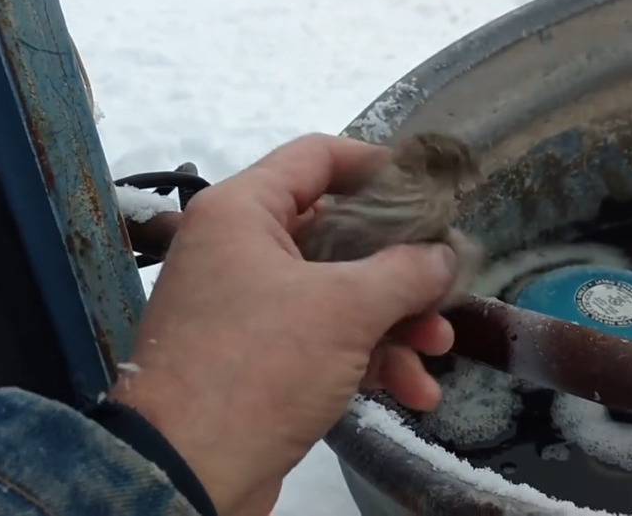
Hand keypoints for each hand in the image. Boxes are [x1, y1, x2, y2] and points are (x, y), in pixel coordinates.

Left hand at [110, 134, 458, 514]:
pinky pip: (323, 339)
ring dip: (394, 323)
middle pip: (339, 234)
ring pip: (338, 294)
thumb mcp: (344, 309)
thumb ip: (405, 270)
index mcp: (243, 211)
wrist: (185, 474)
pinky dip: (368, 359)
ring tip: (437, 351)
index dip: (378, 165)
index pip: (317, 156)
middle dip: (401, 268)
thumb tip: (445, 256)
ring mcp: (248, 305)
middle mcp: (241, 248)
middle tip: (446, 285)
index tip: (431, 189)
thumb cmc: (259, 365)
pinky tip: (414, 392)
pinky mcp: (258, 358)